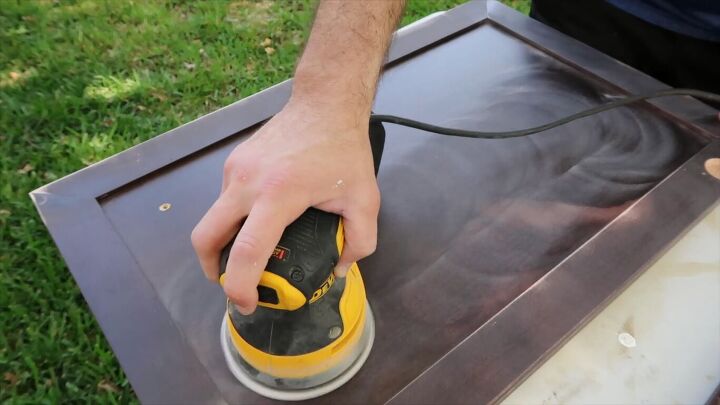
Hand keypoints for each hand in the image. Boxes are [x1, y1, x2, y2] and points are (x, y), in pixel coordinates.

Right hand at [191, 99, 379, 313]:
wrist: (324, 102)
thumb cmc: (344, 149)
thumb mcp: (364, 199)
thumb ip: (359, 241)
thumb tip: (337, 270)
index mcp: (278, 194)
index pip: (247, 250)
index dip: (241, 285)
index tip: (247, 303)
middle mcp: (246, 182)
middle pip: (206, 236)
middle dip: (212, 268)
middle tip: (232, 284)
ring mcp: (235, 169)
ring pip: (213, 217)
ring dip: (223, 242)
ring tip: (248, 255)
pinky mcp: (233, 161)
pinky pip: (224, 199)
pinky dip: (232, 218)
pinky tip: (256, 221)